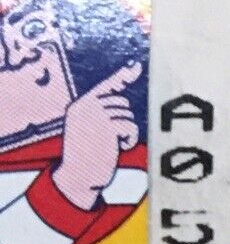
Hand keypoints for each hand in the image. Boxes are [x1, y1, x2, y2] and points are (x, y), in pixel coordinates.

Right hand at [53, 61, 140, 210]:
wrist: (77, 177)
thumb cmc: (87, 157)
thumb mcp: (91, 130)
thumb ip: (104, 114)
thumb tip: (124, 103)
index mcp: (79, 106)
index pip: (104, 86)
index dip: (122, 76)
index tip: (136, 66)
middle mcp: (84, 106)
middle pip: (121, 103)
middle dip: (123, 122)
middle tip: (110, 139)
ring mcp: (94, 114)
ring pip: (127, 116)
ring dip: (125, 133)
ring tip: (111, 145)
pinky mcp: (105, 125)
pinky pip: (130, 127)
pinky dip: (129, 140)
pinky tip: (118, 148)